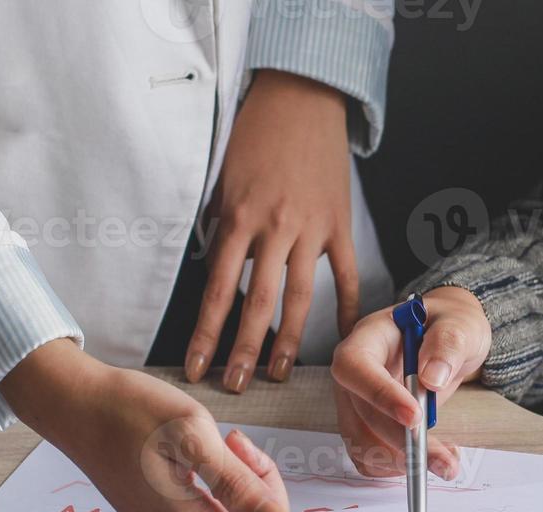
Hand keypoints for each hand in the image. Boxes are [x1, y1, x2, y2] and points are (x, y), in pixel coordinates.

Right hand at [1, 340, 372, 511]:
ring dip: (245, 478)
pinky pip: (222, 510)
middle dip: (266, 484)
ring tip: (216, 441)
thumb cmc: (131, 411)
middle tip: (237, 442)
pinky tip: (202, 451)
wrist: (76, 406)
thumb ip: (238, 485)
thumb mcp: (193, 435)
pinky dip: (227, 481)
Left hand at [184, 69, 358, 391]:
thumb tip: (220, 273)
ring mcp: (312, 229)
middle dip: (245, 350)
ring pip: (300, 297)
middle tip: (235, 384)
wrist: (300, 97)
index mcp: (240, 218)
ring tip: (277, 372)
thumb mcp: (223, 180)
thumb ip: (223, 229)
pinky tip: (340, 335)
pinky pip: (345, 274)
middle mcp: (276, 229)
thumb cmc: (254, 135)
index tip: (196, 365)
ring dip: (287, 340)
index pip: (218, 291)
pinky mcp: (339, 224)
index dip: (206, 334)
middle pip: (258, 304)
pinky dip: (345, 307)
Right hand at [331, 287, 491, 478]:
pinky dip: (398, 467)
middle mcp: (356, 372)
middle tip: (442, 458)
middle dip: (401, 441)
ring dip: (401, 461)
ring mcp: (358, 402)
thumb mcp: (461, 325)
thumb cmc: (452, 326)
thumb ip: (448, 344)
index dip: (379, 395)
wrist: (451, 342)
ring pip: (362, 443)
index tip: (414, 417)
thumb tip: (432, 378)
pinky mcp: (367, 425)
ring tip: (445, 460)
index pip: (355, 366)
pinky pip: (370, 457)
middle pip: (361, 413)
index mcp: (370, 337)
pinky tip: (431, 459)